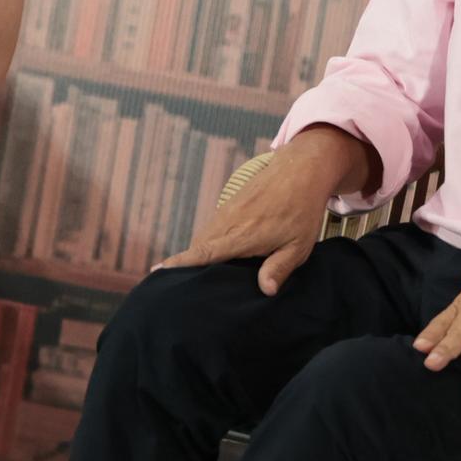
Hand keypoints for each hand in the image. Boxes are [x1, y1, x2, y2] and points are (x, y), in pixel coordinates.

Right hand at [159, 127, 368, 294]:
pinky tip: (216, 256)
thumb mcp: (298, 246)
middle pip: (199, 248)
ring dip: (199, 254)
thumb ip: (279, 268)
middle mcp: (229, 223)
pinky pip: (212, 228)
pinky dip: (208, 242)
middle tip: (179, 289)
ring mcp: (227, 212)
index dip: (181, 263)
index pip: (205, 253)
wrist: (300, 170)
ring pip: (204, 237)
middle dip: (186, 266)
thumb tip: (264, 291)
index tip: (158, 270)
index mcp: (243, 235)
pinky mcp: (230, 205)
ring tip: (195, 276)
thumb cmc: (302, 210)